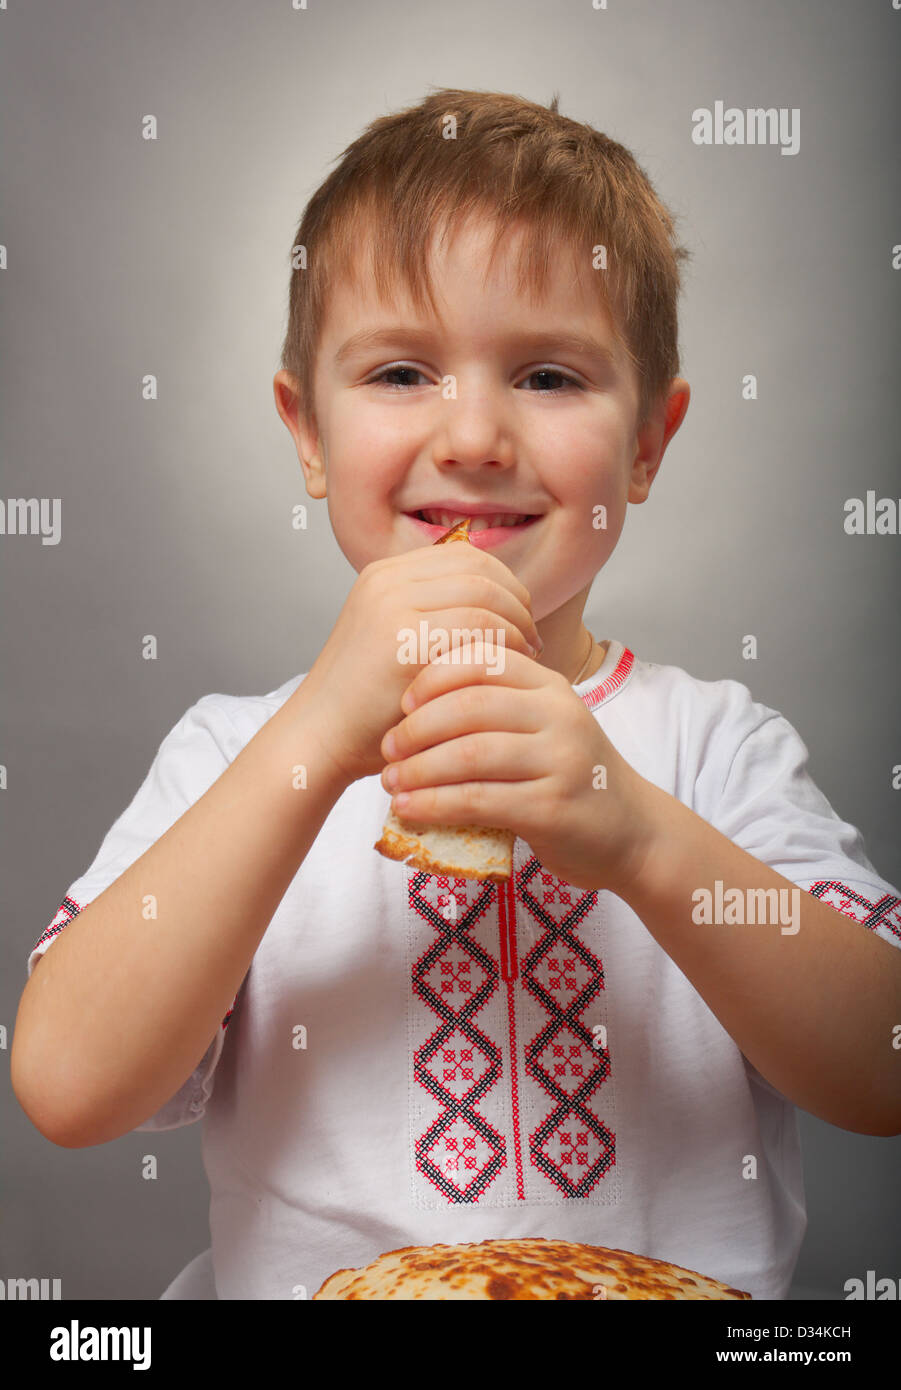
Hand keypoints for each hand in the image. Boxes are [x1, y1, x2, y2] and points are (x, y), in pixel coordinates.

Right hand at [296, 544, 542, 783]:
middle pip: (481, 570)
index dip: (506, 584)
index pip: (468, 556)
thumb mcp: (395, 641)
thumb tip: (501, 603)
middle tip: (531, 641)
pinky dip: (501, 649)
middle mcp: (386, 579)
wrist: (319, 737)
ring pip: (483, 597)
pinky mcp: (401, 638)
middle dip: (517, 605)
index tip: (521, 619)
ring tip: (524, 659)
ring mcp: (391, 604)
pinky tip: (506, 673)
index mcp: (385, 573)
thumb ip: (433, 615)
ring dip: (515, 628)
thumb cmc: (366, 704)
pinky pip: (474, 628)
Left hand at [379, 644, 657, 894]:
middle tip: (387, 749)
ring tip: (391, 782)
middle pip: (470, 705)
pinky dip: (435, 804)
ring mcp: (559, 760)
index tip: (402, 703)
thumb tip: (414, 705)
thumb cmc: (572, 778)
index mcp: (551, 686)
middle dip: (417, 727)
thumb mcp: (545, 727)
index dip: (433, 677)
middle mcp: (559, 715)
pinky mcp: (552, 808)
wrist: (634, 834)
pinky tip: (409, 810)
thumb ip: (499, 708)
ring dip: (419, 769)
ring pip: (470, 753)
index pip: (483, 660)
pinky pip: (479, 800)